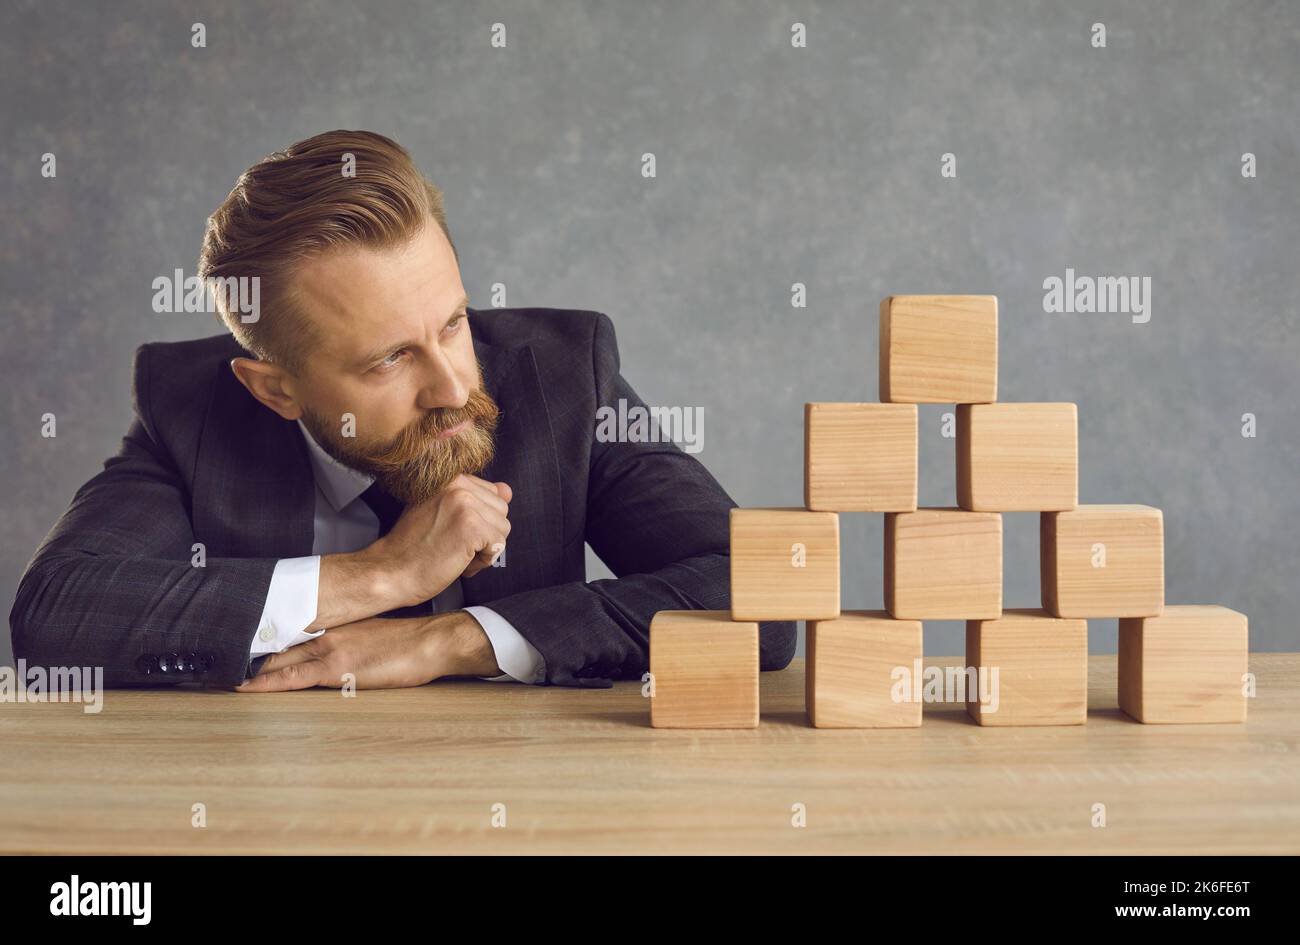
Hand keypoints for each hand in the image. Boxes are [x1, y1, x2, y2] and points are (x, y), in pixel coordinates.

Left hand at [234, 610, 500, 691]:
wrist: (432, 642)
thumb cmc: (412, 643)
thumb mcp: (376, 635)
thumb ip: (351, 639)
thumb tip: (337, 650)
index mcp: (337, 625)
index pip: (291, 631)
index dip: (264, 638)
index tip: (240, 640)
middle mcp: (327, 633)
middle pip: (278, 644)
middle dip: (248, 651)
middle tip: (217, 655)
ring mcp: (329, 650)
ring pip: (277, 659)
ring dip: (249, 667)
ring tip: (220, 669)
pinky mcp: (335, 669)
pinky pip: (291, 678)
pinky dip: (265, 683)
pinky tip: (244, 686)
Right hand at [371, 474, 512, 607]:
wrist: (391, 570)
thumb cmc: (414, 547)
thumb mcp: (442, 512)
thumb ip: (476, 498)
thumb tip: (506, 490)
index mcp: (450, 477)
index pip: (491, 494)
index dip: (477, 520)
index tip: (451, 530)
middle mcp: (458, 484)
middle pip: (501, 511)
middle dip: (484, 534)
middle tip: (453, 544)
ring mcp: (466, 504)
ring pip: (503, 529)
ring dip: (483, 549)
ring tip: (455, 552)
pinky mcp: (472, 526)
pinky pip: (498, 546)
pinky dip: (482, 561)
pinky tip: (459, 562)